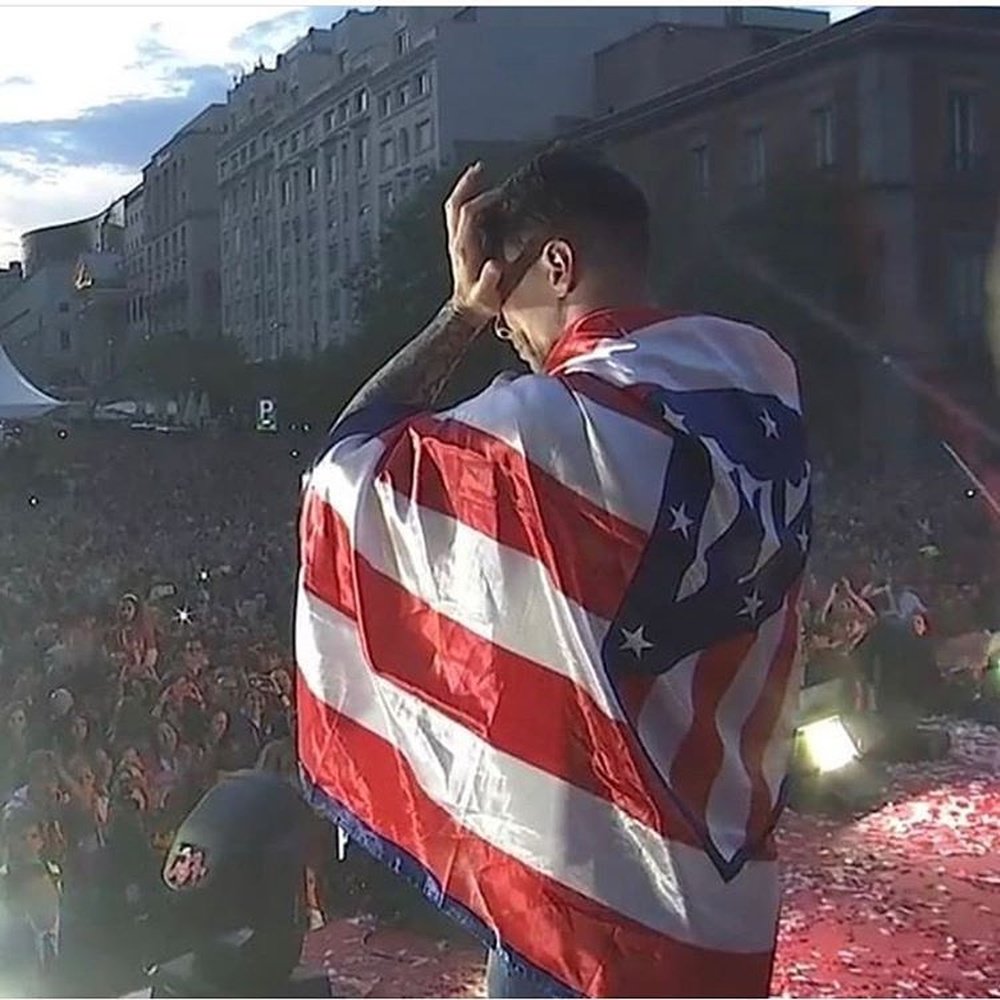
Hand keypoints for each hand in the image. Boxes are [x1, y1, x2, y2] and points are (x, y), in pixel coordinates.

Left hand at [445, 163, 502, 325]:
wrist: (466, 310)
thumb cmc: (479, 302)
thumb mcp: (487, 295)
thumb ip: (489, 281)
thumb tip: (493, 267)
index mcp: (464, 249)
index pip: (469, 215)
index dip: (484, 201)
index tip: (501, 194)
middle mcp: (456, 241)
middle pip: (455, 204)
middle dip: (467, 184)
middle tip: (480, 168)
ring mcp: (455, 241)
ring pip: (453, 207)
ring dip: (464, 188)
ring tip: (477, 174)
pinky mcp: (458, 243)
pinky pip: (457, 214)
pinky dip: (465, 199)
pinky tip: (476, 196)